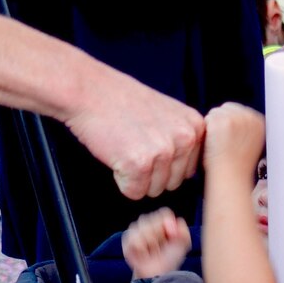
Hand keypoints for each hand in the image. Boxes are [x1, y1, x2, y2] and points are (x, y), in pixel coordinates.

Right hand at [65, 77, 204, 199]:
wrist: (88, 90)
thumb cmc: (120, 99)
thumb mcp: (166, 112)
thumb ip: (181, 137)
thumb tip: (188, 167)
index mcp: (194, 125)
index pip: (189, 169)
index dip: (165, 163)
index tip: (149, 143)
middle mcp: (185, 138)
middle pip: (173, 183)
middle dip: (151, 172)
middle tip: (133, 143)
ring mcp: (163, 151)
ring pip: (154, 190)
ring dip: (136, 176)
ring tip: (125, 146)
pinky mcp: (140, 164)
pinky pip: (134, 192)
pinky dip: (120, 179)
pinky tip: (116, 153)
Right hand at [121, 208, 193, 278]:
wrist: (158, 274)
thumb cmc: (170, 259)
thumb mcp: (183, 245)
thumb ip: (184, 231)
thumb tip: (174, 222)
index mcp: (163, 222)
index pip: (164, 213)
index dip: (167, 223)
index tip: (171, 235)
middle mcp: (149, 223)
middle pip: (151, 218)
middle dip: (158, 234)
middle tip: (160, 246)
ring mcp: (137, 231)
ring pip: (142, 227)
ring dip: (149, 242)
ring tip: (151, 251)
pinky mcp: (127, 241)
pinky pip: (133, 237)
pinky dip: (140, 247)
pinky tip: (143, 254)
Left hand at [202, 102, 266, 173]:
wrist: (230, 178)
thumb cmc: (237, 167)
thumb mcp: (251, 143)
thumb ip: (247, 127)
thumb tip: (237, 119)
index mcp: (259, 122)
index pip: (238, 110)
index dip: (230, 124)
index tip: (230, 138)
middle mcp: (249, 117)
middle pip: (227, 108)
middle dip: (221, 122)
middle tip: (223, 142)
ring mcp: (235, 118)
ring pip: (215, 113)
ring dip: (213, 126)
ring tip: (219, 144)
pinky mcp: (220, 121)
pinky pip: (207, 119)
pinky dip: (206, 131)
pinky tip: (213, 144)